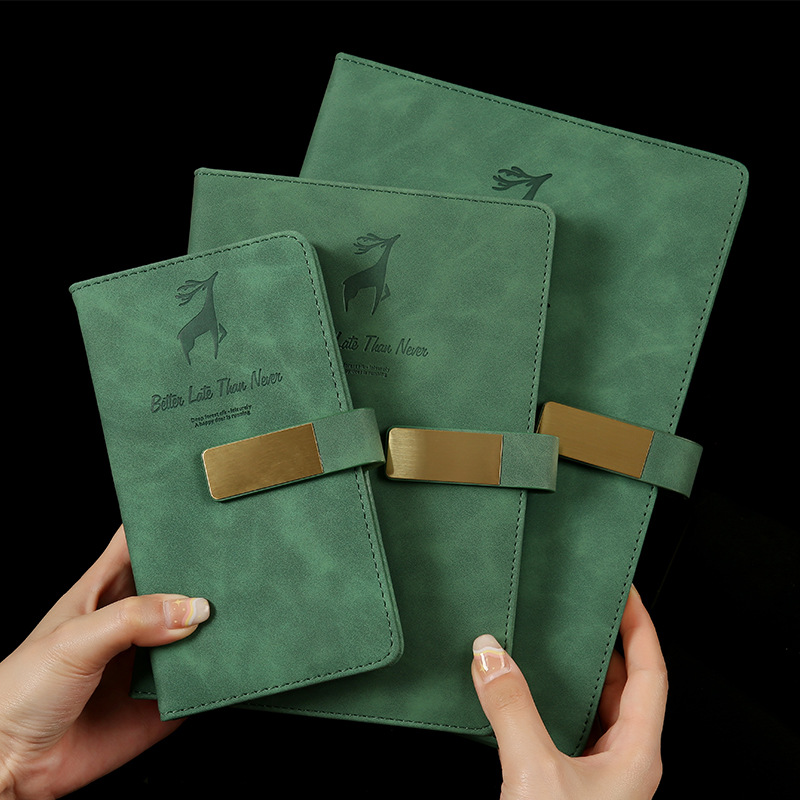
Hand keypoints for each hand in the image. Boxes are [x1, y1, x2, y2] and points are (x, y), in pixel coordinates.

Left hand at [0, 525, 209, 799]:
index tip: (201, 511)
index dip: (166, 524)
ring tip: (244, 607)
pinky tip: (236, 658)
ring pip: (196, 631)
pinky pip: (200, 680)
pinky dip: (219, 670)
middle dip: (205, 574)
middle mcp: (132, 622)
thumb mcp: (74, 640)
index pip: (139, 543)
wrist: (13, 767)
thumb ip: (133, 618)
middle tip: (236, 563)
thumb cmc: (20, 692)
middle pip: (178, 585)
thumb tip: (193, 608)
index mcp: (105, 592)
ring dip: (218, 623)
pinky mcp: (162, 700)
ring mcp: (149, 661)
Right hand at [472, 585, 666, 799]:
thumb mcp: (535, 770)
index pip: (651, 674)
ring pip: (595, 712)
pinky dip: (551, 705)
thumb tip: (490, 654)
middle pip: (625, 689)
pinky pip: (567, 732)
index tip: (626, 594)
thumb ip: (512, 708)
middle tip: (586, 611)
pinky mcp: (569, 788)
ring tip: (554, 645)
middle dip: (606, 646)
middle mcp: (625, 764)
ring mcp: (599, 779)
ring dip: (576, 678)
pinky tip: (526, 696)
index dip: (640, 628)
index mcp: (637, 754)